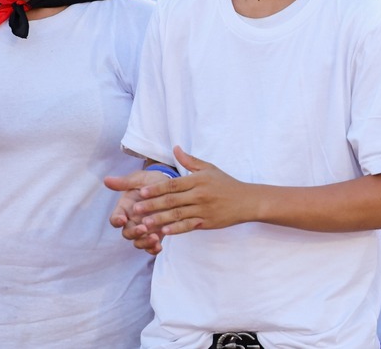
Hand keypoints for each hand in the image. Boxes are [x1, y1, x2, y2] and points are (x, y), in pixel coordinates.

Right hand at [105, 169, 173, 254]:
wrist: (170, 185)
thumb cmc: (151, 181)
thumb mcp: (140, 179)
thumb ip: (125, 182)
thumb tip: (107, 180)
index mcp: (125, 209)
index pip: (115, 218)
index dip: (117, 220)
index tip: (122, 219)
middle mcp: (133, 221)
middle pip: (127, 233)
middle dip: (134, 233)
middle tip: (143, 228)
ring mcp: (145, 229)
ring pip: (138, 242)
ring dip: (144, 242)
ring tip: (154, 238)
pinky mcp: (157, 234)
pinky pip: (152, 247)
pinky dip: (153, 249)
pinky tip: (159, 247)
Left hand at [131, 146, 249, 235]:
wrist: (246, 201)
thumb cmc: (226, 183)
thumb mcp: (209, 168)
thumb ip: (190, 161)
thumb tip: (175, 148)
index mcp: (199, 180)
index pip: (173, 184)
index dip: (156, 188)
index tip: (140, 192)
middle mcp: (200, 195)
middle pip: (172, 200)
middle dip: (152, 204)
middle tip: (135, 208)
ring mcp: (203, 209)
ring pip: (178, 215)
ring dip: (159, 219)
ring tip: (144, 222)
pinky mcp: (207, 222)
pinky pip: (188, 226)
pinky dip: (176, 229)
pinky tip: (164, 231)